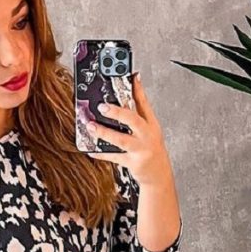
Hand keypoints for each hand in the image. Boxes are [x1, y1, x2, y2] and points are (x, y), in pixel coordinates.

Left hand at [86, 72, 173, 186]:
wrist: (159, 174)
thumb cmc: (151, 149)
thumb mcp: (150, 129)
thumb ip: (139, 111)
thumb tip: (130, 88)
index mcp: (151, 124)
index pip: (144, 103)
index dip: (137, 89)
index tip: (131, 77)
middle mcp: (147, 135)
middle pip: (133, 120)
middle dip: (117, 112)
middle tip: (102, 107)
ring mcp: (141, 149)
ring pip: (121, 140)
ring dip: (104, 133)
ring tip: (91, 126)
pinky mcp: (133, 163)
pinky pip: (114, 157)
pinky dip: (101, 153)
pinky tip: (91, 149)